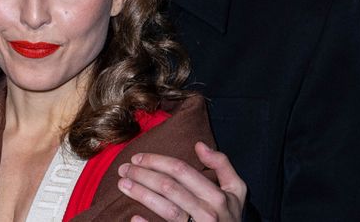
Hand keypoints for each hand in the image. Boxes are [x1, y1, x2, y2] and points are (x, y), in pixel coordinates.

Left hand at [117, 141, 246, 221]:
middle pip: (169, 187)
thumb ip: (222, 164)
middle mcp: (208, 213)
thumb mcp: (236, 190)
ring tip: (123, 185)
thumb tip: (199, 144)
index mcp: (217, 196)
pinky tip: (133, 216)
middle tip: (123, 169)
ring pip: (165, 209)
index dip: (156, 161)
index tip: (137, 157)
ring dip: (141, 194)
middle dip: (142, 175)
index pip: (181, 170)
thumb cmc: (231, 217)